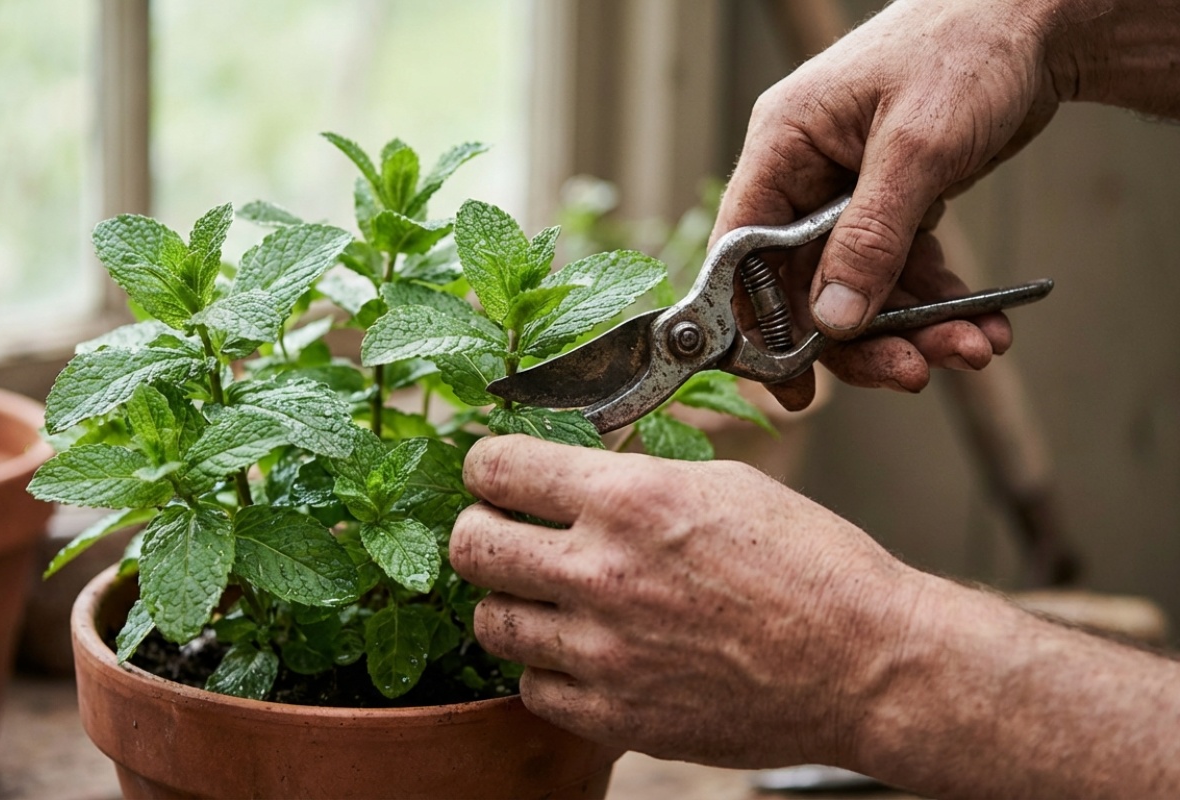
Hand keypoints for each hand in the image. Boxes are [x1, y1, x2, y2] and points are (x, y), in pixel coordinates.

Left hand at [449, 435, 922, 767]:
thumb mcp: (722, 485)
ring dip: (512, 603)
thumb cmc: (810, 567)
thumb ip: (634, 480)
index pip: (498, 469)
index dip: (487, 466)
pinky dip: (548, 668)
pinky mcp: (615, 717)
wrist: (865, 664)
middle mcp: (603, 572)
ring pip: (490, 623)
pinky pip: (533, 688)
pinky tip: (585, 651)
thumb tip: (574, 478)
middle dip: (480, 531)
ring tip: (549, 596)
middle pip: (472, 547)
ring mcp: (603, 653)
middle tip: (504, 533)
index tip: (495, 476)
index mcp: (631, 499)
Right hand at [717, 0, 1065, 408]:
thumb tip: (833, 318)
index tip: (791, 381)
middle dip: (861, 336)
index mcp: (784, 147)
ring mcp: (850, 193)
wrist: (1037, 18)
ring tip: (970, 347)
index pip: (743, 250)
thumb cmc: (966, 47)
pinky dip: (938, 303)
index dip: (759, 323)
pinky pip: (903, 271)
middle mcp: (807, 175)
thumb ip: (871, 236)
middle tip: (911, 372)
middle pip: (807, 284)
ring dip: (913, 327)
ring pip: (861, 288)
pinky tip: (981, 324)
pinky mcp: (894, 205)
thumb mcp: (916, 147)